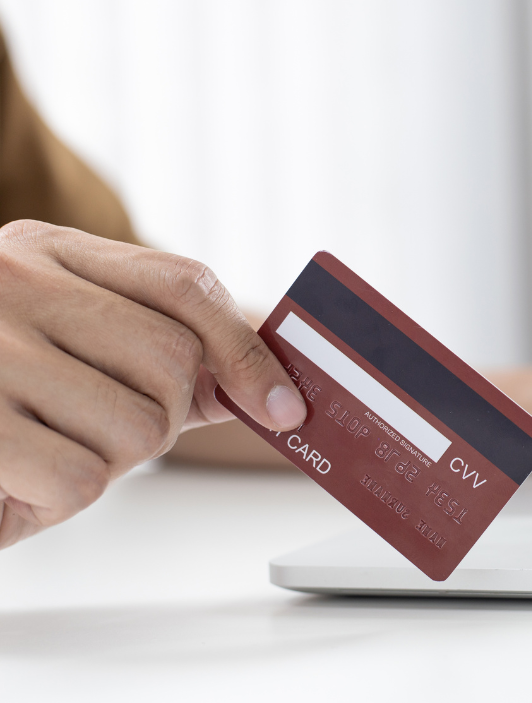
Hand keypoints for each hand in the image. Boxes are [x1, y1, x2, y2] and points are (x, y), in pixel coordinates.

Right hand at [0, 221, 307, 547]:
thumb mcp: (57, 334)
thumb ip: (152, 350)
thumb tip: (256, 385)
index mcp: (46, 251)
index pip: (185, 284)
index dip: (246, 351)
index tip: (285, 407)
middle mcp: (12, 282)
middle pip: (175, 366)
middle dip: (159, 416)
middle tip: (98, 425)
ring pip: (137, 429)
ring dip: (104, 462)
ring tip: (40, 446)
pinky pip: (78, 480)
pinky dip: (56, 499)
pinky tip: (11, 479)